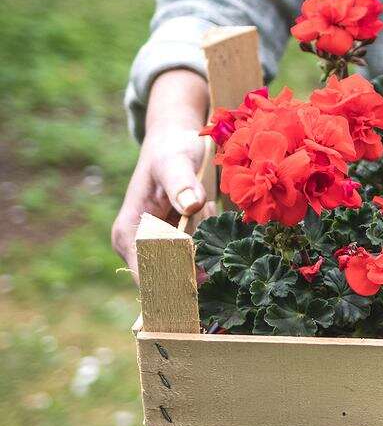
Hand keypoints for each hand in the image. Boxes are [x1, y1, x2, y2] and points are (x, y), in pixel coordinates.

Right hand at [112, 70, 210, 280]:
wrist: (177, 143)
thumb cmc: (172, 150)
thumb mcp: (176, 161)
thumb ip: (181, 183)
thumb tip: (190, 205)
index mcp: (128, 234)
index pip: (148, 276)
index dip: (175, 282)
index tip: (204, 275)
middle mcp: (138, 249)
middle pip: (172, 278)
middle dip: (198, 256)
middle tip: (206, 210)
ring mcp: (158, 250)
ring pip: (191, 269)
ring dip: (207, 244)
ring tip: (206, 203)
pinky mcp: (178, 246)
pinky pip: (201, 258)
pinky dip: (211, 239)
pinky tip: (208, 208)